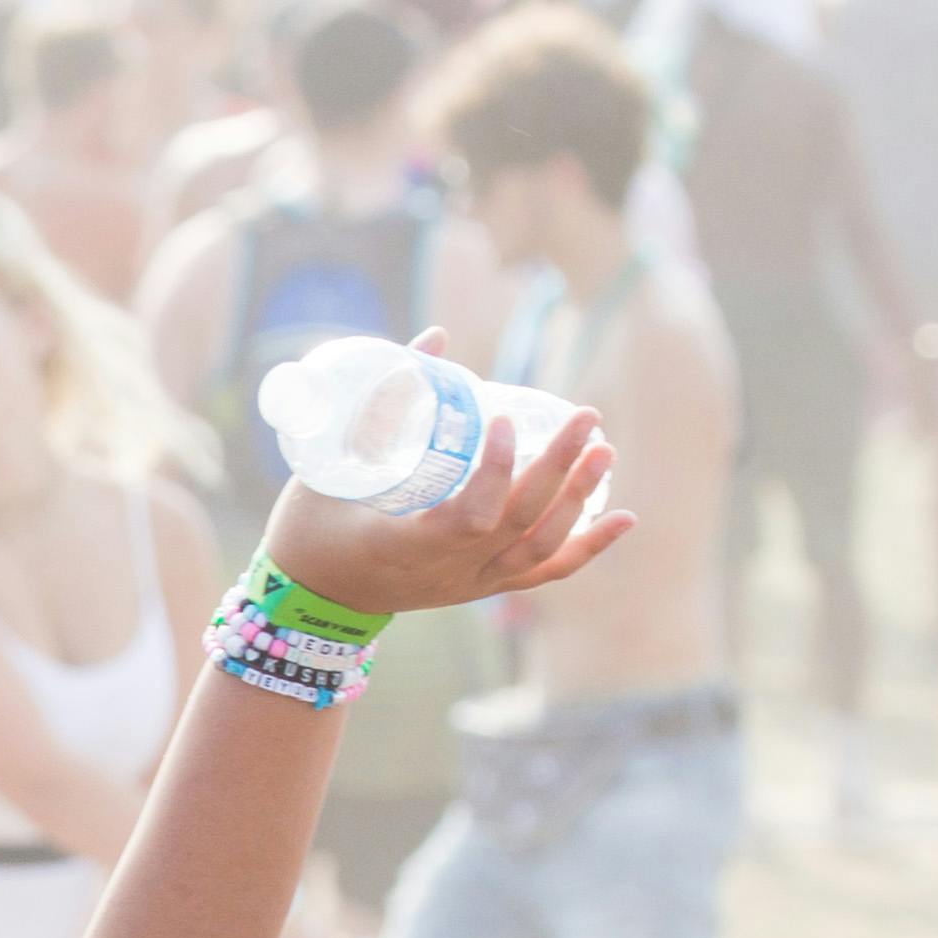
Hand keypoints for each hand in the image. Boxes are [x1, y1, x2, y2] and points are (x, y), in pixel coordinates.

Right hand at [262, 339, 634, 619]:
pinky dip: (588, 548)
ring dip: (578, 500)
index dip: (496, 473)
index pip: (468, 517)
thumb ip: (380, 404)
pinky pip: (544, 574)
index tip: (506, 420)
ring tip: (604, 450)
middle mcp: (445, 573)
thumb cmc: (312, 527)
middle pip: (518, 525)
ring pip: (538, 548)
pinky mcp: (481, 589)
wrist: (315, 600)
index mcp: (403, 547)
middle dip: (558, 470)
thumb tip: (436, 336)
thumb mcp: (328, 467)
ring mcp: (468, 585)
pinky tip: (624, 519)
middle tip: (584, 416)